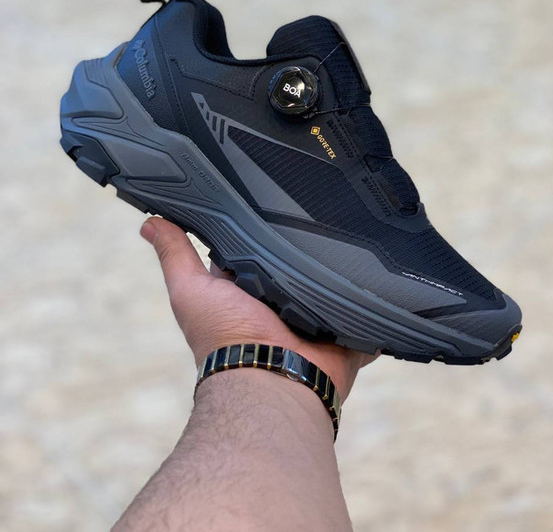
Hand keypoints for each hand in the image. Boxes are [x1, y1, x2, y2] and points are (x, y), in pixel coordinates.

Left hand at [141, 217, 376, 398]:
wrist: (273, 381)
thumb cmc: (226, 338)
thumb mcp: (191, 289)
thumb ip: (175, 255)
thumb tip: (148, 222)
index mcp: (246, 290)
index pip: (254, 247)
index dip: (259, 225)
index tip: (271, 191)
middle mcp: (281, 303)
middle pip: (297, 263)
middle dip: (306, 243)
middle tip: (321, 205)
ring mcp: (315, 318)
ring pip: (332, 283)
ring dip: (340, 268)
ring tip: (355, 230)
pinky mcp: (346, 331)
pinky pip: (364, 313)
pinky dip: (372, 302)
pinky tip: (385, 276)